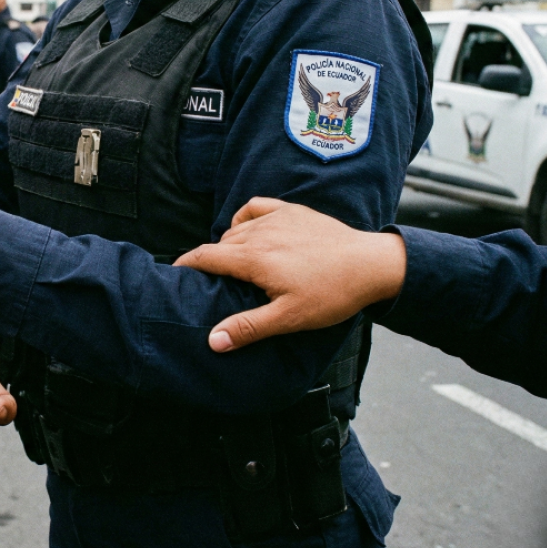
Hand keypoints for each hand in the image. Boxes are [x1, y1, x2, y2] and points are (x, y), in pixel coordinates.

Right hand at [174, 198, 405, 352]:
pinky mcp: (293, 211)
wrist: (370, 265)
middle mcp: (260, 233)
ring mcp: (277, 219)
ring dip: (227, 243)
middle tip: (208, 279)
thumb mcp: (289, 318)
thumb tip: (212, 341)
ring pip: (236, 228)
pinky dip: (245, 217)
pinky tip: (248, 229)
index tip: (175, 272)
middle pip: (219, 243)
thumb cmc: (331, 294)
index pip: (205, 256)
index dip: (186, 264)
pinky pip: (256, 206)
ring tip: (232, 263)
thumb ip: (247, 328)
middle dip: (207, 259)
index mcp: (253, 259)